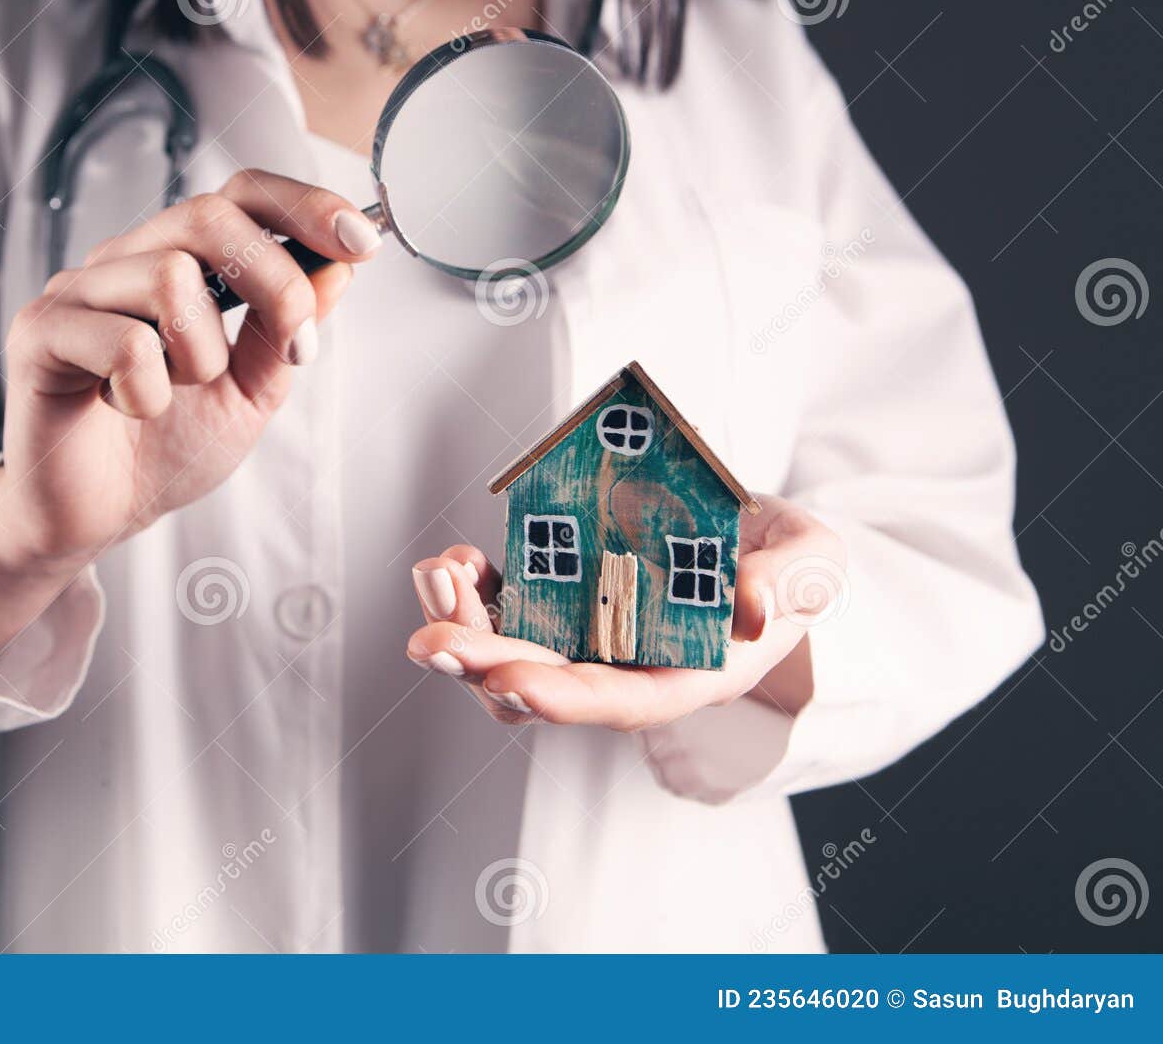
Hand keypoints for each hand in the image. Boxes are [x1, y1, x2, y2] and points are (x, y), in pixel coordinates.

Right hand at [0, 169, 379, 666]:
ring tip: (177, 394)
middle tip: (294, 351)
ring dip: (200, 356)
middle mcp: (124, 261)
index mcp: (177, 261)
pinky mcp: (40, 334)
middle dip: (276, 284)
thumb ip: (285, 330)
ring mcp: (77, 291)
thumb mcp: (251, 391)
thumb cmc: (162, 449)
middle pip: (210, 217)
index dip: (304, 206)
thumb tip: (338, 266)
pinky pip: (124, 343)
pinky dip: (148, 393)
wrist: (95, 516)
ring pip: (169, 277)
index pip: (241, 193)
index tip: (361, 241)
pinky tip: (130, 410)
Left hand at [405, 494, 843, 727]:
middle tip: (430, 644)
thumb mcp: (813, 564)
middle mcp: (627, 669)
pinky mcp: (561, 601)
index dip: (563, 699)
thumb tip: (752, 610)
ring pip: (508, 657)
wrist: (761, 541)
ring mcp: (587, 637)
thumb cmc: (789, 562)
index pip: (620, 703)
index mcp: (689, 675)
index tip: (510, 682)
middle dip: (482, 667)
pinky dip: (472, 591)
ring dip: (462, 626)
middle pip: (543, 689)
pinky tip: (458, 562)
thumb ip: (790, 585)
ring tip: (437, 576)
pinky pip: (503, 611)